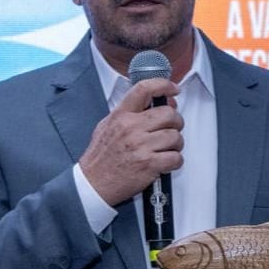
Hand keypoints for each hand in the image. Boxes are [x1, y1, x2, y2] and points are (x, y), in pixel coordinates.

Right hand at [79, 78, 183, 205]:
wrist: (93, 183)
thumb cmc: (102, 156)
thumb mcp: (108, 126)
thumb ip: (131, 113)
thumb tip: (158, 104)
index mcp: (121, 115)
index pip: (144, 89)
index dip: (163, 85)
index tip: (173, 89)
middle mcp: (131, 128)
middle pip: (169, 114)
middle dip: (176, 122)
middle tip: (170, 130)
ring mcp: (140, 146)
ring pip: (175, 137)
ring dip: (176, 144)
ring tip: (165, 149)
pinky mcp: (149, 164)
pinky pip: (176, 158)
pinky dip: (175, 161)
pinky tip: (165, 163)